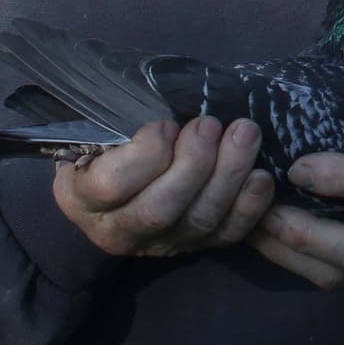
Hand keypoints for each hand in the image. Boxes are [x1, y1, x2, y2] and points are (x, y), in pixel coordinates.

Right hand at [53, 116, 275, 256]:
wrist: (119, 181)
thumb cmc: (110, 142)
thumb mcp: (101, 128)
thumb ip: (120, 117)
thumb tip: (161, 98)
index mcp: (83, 197)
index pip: (110, 187)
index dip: (144, 155)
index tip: (166, 125)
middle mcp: (119, 230)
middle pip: (159, 210)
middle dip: (193, 163)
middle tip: (211, 124)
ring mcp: (160, 244)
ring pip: (198, 222)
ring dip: (228, 175)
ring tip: (245, 134)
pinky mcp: (196, 246)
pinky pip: (226, 235)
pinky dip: (249, 207)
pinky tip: (260, 176)